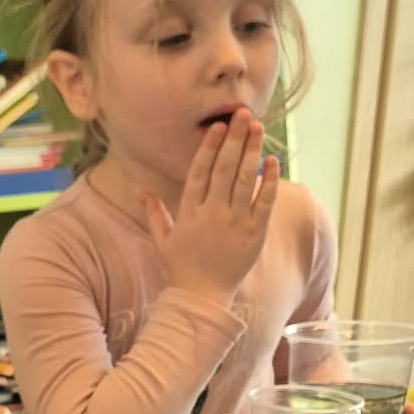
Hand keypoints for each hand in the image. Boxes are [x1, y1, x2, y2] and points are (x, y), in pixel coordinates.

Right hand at [142, 108, 278, 308]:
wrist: (202, 298)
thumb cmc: (181, 268)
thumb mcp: (162, 241)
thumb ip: (154, 214)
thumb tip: (141, 193)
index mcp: (189, 213)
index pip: (200, 172)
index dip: (210, 147)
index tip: (218, 127)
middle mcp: (212, 214)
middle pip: (224, 169)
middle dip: (234, 139)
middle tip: (243, 115)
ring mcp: (235, 223)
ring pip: (245, 179)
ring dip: (252, 151)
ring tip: (258, 128)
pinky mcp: (254, 233)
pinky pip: (264, 201)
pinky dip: (269, 180)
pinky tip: (272, 160)